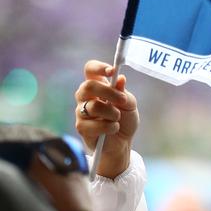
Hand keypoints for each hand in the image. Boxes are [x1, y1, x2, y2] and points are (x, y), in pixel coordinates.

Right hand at [75, 60, 138, 178]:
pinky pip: (92, 125)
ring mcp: (81, 112)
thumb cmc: (125, 120)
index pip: (90, 70)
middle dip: (108, 92)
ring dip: (111, 112)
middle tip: (122, 100)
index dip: (98, 67)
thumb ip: (124, 92)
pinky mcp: (81, 128)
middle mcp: (86, 97)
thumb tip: (120, 79)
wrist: (123, 142)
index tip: (111, 71)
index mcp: (98, 86)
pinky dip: (108, 127)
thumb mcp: (130, 105)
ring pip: (93, 106)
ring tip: (118, 118)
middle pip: (87, 86)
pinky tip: (114, 128)